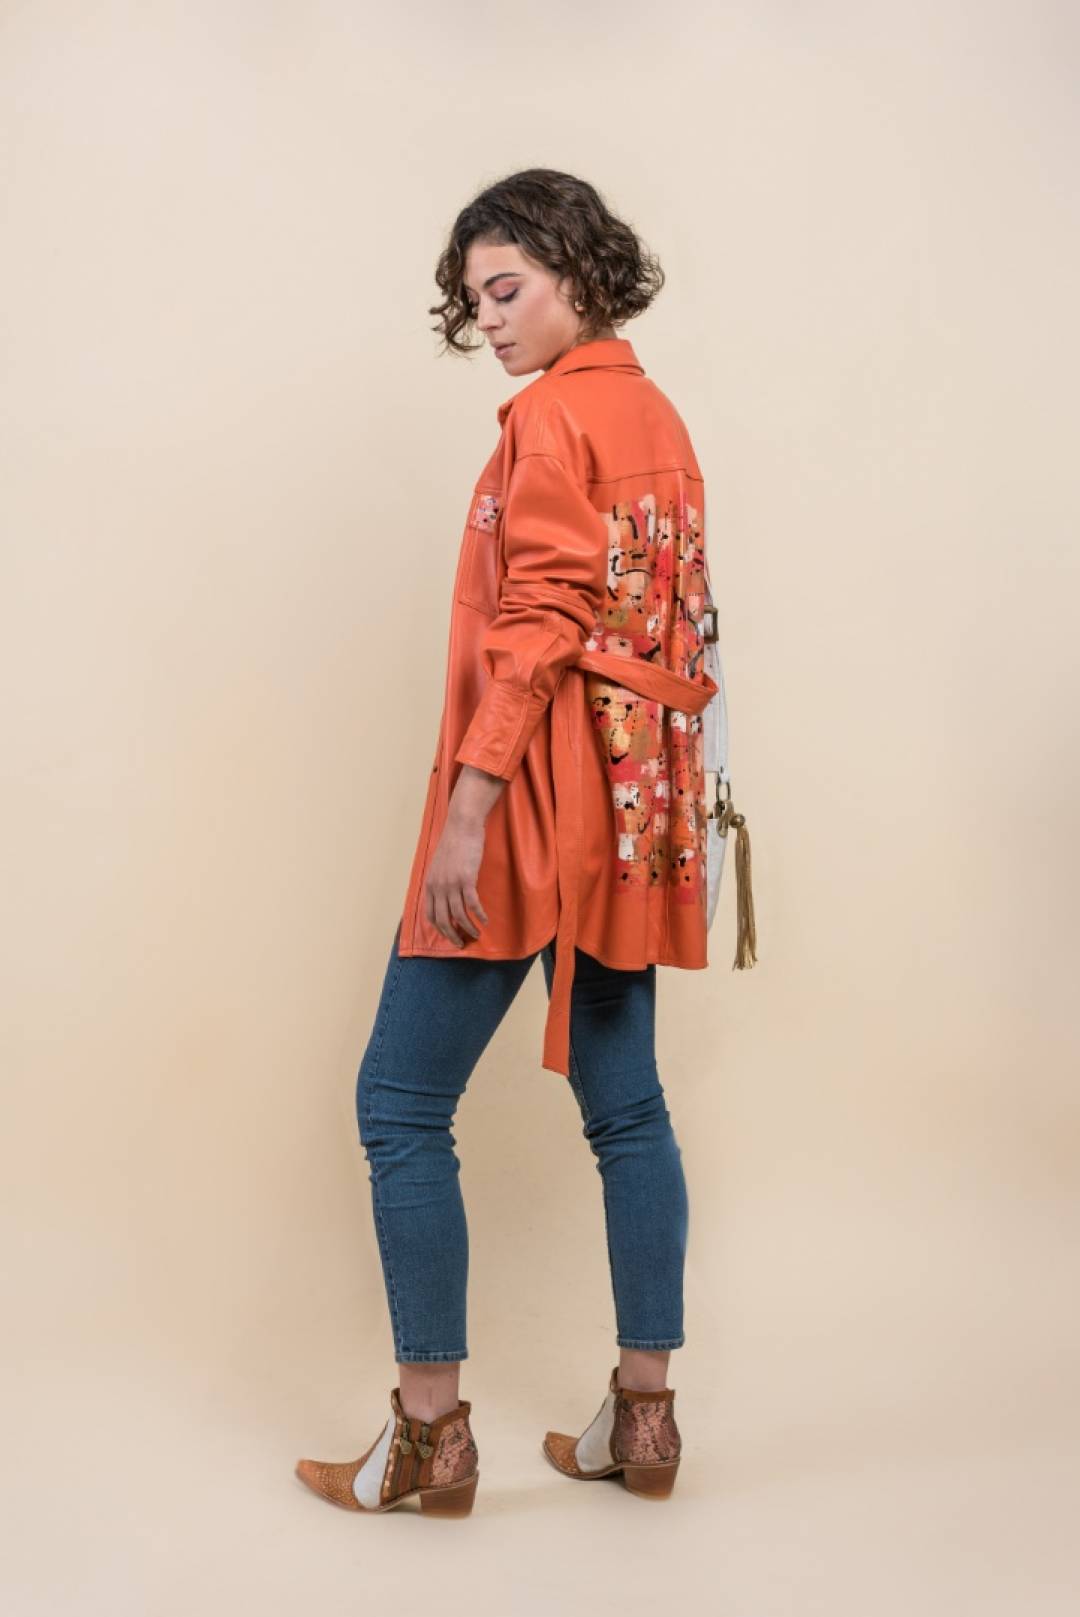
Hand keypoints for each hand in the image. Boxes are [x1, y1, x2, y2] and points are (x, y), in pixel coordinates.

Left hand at [424, 811, 490, 945]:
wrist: (462, 826)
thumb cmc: (453, 843)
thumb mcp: (439, 865)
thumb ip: (439, 881)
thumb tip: (444, 896)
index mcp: (429, 884)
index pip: (430, 915)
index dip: (439, 929)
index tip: (449, 935)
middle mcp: (438, 887)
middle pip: (443, 920)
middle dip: (452, 935)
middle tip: (462, 944)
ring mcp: (452, 884)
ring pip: (458, 915)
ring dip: (468, 928)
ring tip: (477, 934)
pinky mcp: (466, 879)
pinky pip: (472, 904)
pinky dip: (479, 915)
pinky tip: (485, 921)